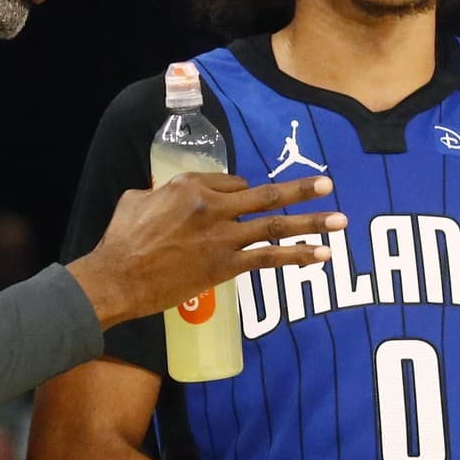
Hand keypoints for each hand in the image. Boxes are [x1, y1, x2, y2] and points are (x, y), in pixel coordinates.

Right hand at [68, 173, 344, 327]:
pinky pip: (270, 257)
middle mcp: (214, 204)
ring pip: (275, 223)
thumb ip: (160, 194)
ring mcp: (224, 235)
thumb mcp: (136, 200)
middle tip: (327, 184)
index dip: (241, 194)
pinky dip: (298, 255)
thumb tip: (164, 196)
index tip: (244, 204)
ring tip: (341, 220)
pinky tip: (321, 255)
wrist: (119, 277)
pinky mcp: (226, 264)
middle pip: (265, 193)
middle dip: (300, 189)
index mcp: (191, 184)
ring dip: (312, 221)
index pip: (232, 183)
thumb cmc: (121, 239)